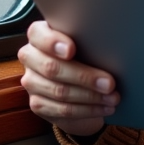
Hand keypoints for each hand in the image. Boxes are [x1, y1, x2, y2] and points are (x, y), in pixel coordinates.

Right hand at [18, 20, 119, 137]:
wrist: (78, 84)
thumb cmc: (85, 54)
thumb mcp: (85, 43)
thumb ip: (88, 39)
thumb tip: (111, 44)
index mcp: (38, 35)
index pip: (38, 35)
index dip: (53, 42)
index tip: (72, 49)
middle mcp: (30, 57)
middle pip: (52, 67)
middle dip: (84, 76)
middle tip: (109, 83)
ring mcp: (31, 82)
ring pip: (59, 91)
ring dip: (90, 97)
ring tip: (113, 97)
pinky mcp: (37, 104)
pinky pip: (62, 110)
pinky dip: (87, 110)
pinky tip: (104, 108)